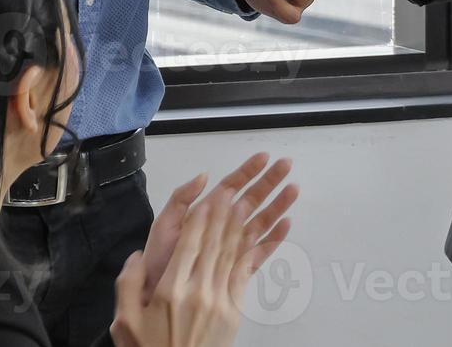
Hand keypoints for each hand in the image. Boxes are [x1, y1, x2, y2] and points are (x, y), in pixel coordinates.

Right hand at [109, 194, 245, 346]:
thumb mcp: (124, 321)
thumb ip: (128, 284)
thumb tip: (137, 256)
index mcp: (170, 291)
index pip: (188, 245)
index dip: (200, 219)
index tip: (208, 198)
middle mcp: (198, 292)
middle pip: (213, 244)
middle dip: (223, 215)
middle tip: (232, 190)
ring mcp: (219, 301)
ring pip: (231, 254)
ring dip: (239, 226)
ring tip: (246, 202)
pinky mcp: (234, 311)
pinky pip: (244, 274)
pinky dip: (252, 251)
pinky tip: (256, 235)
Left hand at [137, 154, 297, 308]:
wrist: (157, 294)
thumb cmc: (159, 261)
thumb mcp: (164, 224)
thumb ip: (181, 199)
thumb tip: (205, 175)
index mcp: (207, 213)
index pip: (232, 186)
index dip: (248, 171)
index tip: (264, 157)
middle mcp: (223, 226)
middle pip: (252, 199)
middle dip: (270, 181)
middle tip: (287, 164)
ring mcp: (234, 246)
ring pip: (262, 221)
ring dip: (278, 204)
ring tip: (294, 189)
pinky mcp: (240, 267)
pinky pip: (261, 250)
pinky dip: (275, 238)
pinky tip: (286, 225)